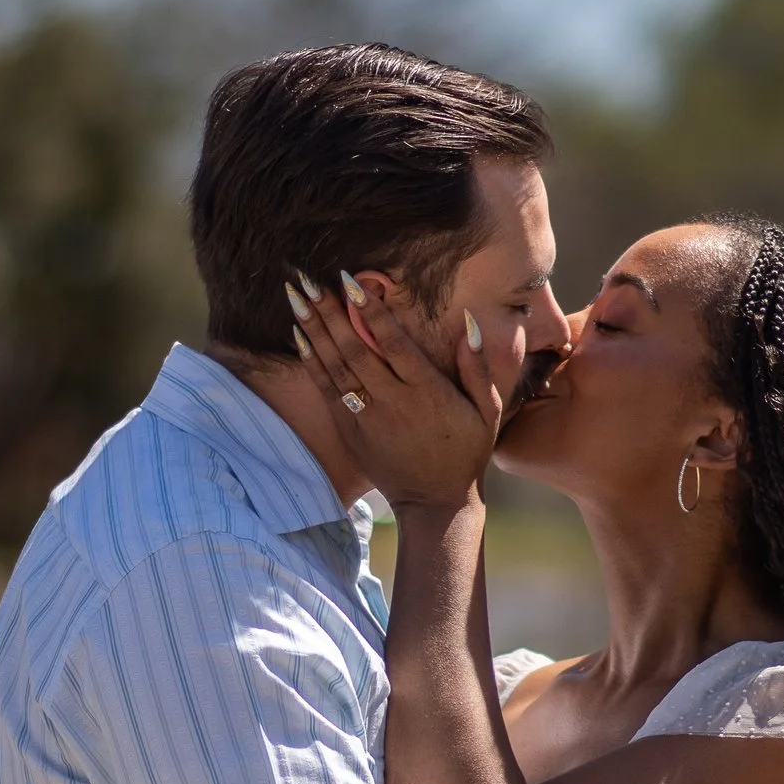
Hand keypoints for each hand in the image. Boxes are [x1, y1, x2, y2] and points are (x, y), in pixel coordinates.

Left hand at [291, 265, 501, 512]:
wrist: (436, 502)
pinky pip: (328, 392)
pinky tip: (299, 336)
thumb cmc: (466, 451)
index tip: (350, 282)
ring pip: (336, 367)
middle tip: (310, 281)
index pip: (394, 343)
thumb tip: (469, 322)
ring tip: (296, 298)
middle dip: (331, 313)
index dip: (370, 311)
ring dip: (315, 331)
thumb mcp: (486, 409)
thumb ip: (476, 366)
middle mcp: (394, 402)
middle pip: (356, 350)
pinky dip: (313, 363)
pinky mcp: (351, 433)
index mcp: (427, 392)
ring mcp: (368, 419)